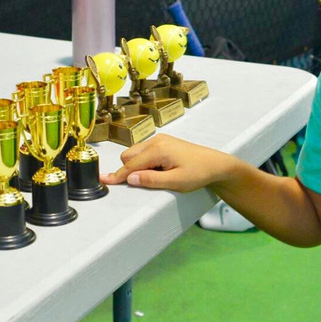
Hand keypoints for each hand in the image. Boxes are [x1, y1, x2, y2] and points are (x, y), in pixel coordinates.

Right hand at [100, 134, 237, 191]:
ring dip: (137, 165)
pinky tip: (159, 169)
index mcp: (158, 149)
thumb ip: (151, 180)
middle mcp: (156, 141)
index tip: (104, 181)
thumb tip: (130, 178)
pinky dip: (144, 161)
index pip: (131, 164)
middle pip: (128, 155)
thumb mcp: (175, 182)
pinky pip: (143, 151)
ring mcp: (159, 139)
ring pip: (135, 152)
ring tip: (158, 175)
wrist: (215, 164)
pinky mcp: (163, 142)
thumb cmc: (198, 173)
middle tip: (147, 181)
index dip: (118, 175)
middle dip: (129, 169)